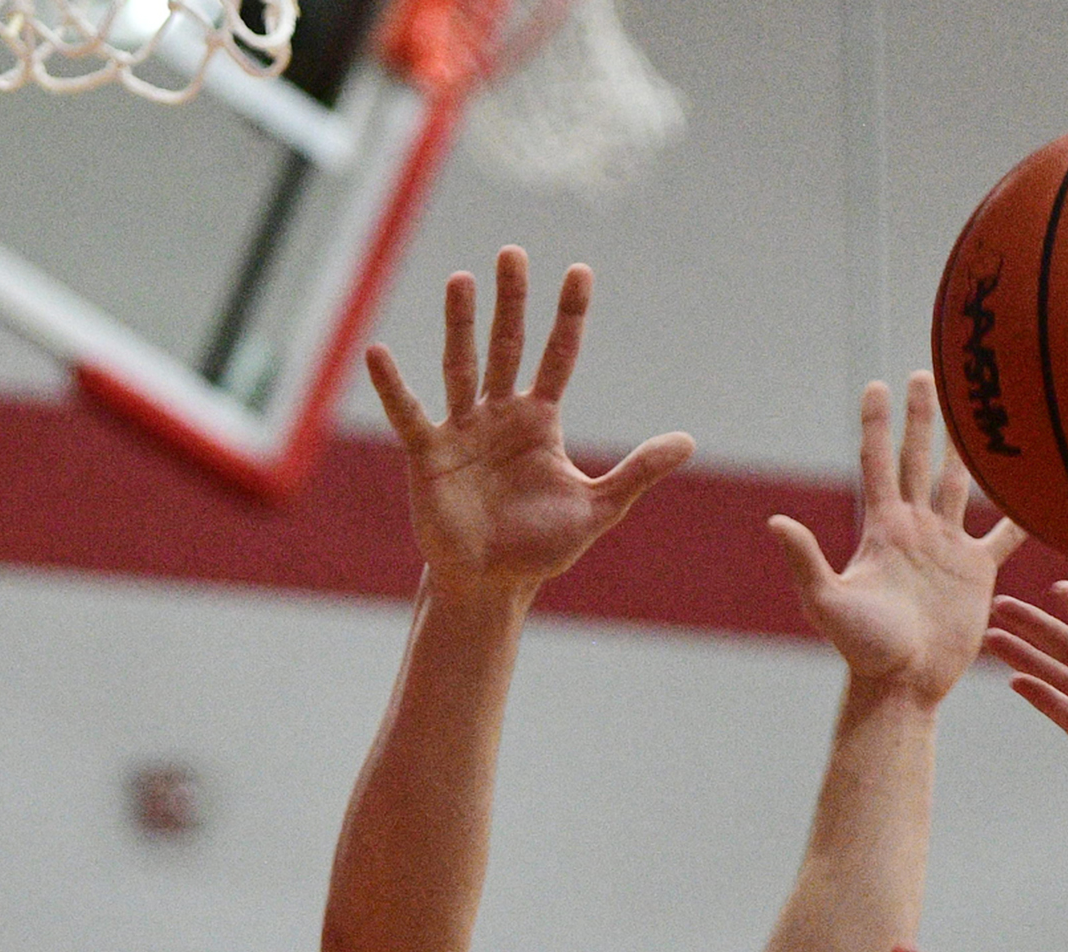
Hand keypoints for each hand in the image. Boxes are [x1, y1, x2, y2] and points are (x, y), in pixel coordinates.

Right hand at [365, 249, 692, 597]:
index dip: (569, 317)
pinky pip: (410, 415)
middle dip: (511, 302)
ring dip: (461, 325)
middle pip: (508, 347)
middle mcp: (499, 414)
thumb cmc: (542, 545)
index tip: (579, 272)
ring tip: (462, 279)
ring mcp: (462, 430)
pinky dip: (394, 387)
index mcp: (540, 421)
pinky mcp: (429, 455)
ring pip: (462, 367)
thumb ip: (638, 470)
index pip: (558, 357)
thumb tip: (688, 440)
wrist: (494, 582)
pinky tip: (379, 353)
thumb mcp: (599, 506)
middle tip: (513, 253)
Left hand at [772, 373, 1021, 700]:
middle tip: (926, 375)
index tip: (876, 384)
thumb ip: (805, 561)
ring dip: (966, 451)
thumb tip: (774, 522)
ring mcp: (947, 548)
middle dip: (921, 419)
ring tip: (978, 416)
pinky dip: (1018, 516)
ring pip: (960, 486)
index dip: (876, 424)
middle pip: (919, 460)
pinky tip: (1034, 494)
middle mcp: (916, 529)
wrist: (904, 682)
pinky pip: (1003, 537)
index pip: (879, 462)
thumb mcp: (827, 602)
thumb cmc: (863, 648)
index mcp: (883, 528)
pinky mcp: (976, 574)